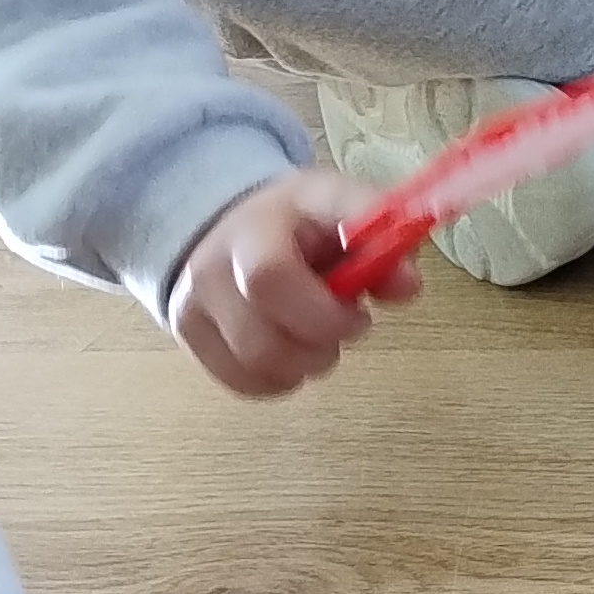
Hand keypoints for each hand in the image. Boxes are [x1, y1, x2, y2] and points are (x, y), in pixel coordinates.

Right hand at [165, 169, 412, 398]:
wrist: (230, 221)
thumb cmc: (301, 220)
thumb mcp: (346, 211)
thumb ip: (384, 243)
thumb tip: (406, 286)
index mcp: (258, 227)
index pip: (270, 279)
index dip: (324, 314)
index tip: (360, 313)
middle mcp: (213, 266)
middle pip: (263, 340)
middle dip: (322, 345)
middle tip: (346, 324)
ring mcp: (193, 304)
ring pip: (254, 366)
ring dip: (305, 364)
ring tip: (319, 336)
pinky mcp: (188, 335)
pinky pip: (241, 382)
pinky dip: (280, 379)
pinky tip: (294, 353)